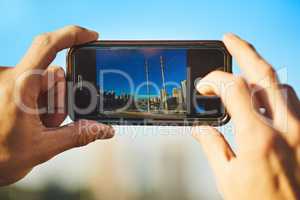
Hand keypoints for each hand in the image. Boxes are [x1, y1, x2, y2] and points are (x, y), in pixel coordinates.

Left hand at [0, 25, 114, 185]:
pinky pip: (35, 86)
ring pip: (46, 81)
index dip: (72, 35)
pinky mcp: (9, 87)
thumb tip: (105, 130)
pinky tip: (32, 122)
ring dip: (51, 103)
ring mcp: (10, 82)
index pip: (47, 46)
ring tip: (37, 126)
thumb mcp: (44, 148)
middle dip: (61, 98)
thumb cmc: (0, 158)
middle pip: (54, 74)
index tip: (92, 36)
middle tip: (49, 124)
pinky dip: (41, 103)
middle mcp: (11, 78)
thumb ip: (78, 135)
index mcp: (19, 88)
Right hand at [192, 34, 299, 198]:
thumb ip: (211, 147)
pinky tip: (264, 98)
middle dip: (244, 51)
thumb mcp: (227, 179)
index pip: (234, 87)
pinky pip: (294, 102)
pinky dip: (276, 92)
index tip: (203, 86)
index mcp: (259, 138)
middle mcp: (286, 128)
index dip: (214, 79)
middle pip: (265, 73)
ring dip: (260, 74)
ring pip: (283, 86)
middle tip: (229, 39)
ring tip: (244, 71)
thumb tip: (199, 130)